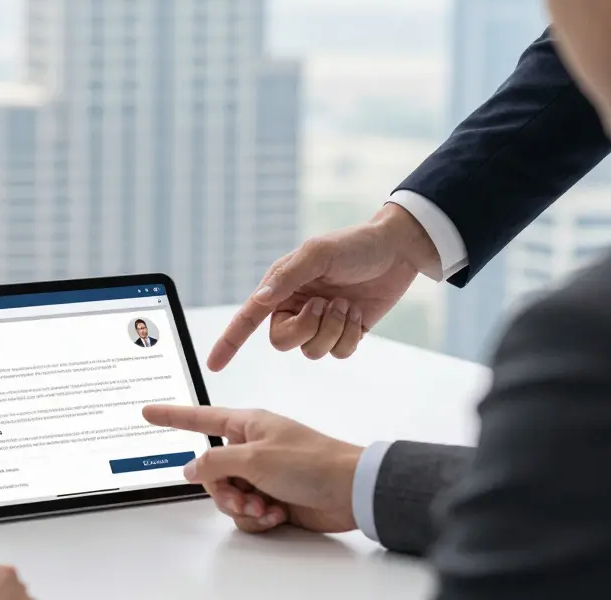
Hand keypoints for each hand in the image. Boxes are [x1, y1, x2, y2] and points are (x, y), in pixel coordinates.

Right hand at [143, 404, 362, 533]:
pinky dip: (257, 519)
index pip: (200, 418)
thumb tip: (190, 468)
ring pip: (227, 497)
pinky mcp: (273, 499)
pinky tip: (277, 515)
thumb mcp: (253, 457)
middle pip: (210, 471)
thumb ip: (215, 462)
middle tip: (242, 497)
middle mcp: (252, 449)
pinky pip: (247, 514)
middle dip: (222, 491)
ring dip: (242, 508)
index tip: (148, 412)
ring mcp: (262, 475)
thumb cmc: (311, 462)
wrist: (350, 491)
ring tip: (266, 507)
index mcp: (247, 426)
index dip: (172, 417)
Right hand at [208, 203, 440, 370]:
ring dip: (333, 330)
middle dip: (306, 329)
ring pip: (312, 351)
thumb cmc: (354, 245)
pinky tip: (357, 314)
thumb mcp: (318, 254)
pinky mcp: (344, 334)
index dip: (229, 342)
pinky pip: (338, 354)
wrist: (397, 252)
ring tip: (346, 304)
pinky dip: (350, 336)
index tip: (213, 365)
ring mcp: (320, 323)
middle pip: (283, 343)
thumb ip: (287, 277)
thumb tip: (259, 300)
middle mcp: (295, 307)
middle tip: (324, 305)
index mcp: (281, 288)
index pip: (248, 318)